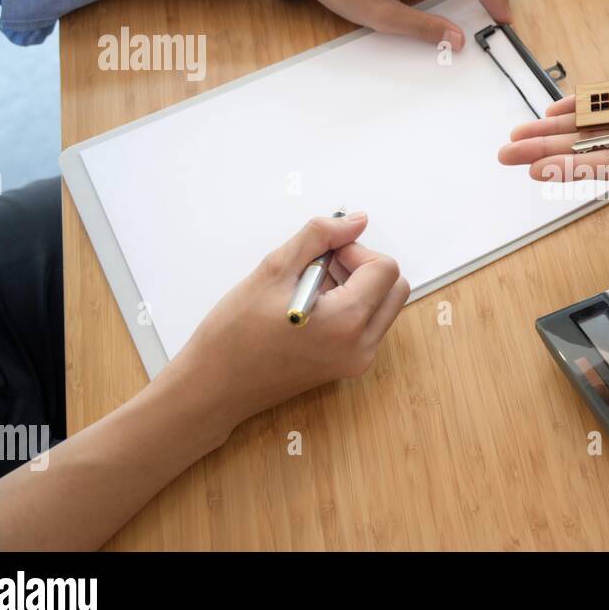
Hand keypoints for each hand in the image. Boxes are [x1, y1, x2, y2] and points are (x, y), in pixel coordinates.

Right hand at [170, 212, 409, 429]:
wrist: (214, 388)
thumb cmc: (234, 334)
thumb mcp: (274, 270)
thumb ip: (320, 237)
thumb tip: (358, 221)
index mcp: (347, 322)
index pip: (385, 268)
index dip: (354, 251)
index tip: (322, 255)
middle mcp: (362, 346)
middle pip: (394, 287)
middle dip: (363, 267)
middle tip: (320, 267)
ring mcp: (358, 360)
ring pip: (384, 305)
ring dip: (358, 286)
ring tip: (310, 288)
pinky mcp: (348, 366)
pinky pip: (368, 325)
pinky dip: (351, 307)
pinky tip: (311, 307)